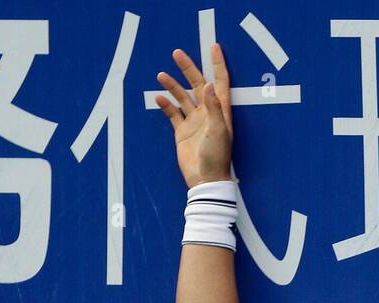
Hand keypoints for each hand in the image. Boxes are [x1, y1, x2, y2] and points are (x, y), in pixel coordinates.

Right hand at [154, 44, 234, 187]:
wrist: (204, 179)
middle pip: (198, 84)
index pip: (220, 81)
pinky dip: (166, 105)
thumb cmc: (217, 156)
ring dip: (173, 85)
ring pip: (182, 97)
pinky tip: (158, 97)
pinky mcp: (182, 132)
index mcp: (220, 110)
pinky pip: (173, 114)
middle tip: (177, 53)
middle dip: (188, 68)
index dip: (218, 64)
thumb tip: (209, 84)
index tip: (214, 46)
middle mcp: (207, 113)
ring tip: (161, 74)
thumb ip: (213, 107)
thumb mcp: (218, 130)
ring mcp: (194, 121)